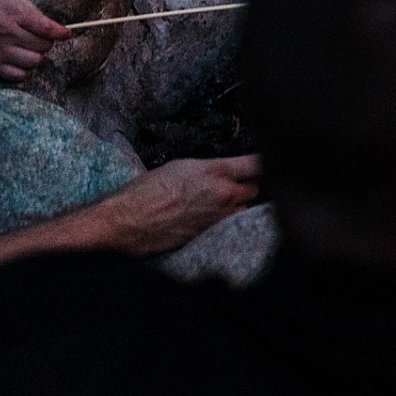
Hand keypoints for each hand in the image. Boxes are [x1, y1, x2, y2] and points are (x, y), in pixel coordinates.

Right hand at [0, 0, 72, 79]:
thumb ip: (33, 11)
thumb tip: (57, 28)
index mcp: (12, 13)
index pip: (47, 28)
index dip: (61, 32)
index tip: (66, 33)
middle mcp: (6, 34)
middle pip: (43, 46)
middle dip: (46, 42)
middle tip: (38, 36)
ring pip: (34, 62)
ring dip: (37, 55)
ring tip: (28, 47)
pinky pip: (19, 75)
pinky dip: (24, 69)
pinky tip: (19, 59)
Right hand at [94, 154, 261, 255]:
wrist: (128, 221)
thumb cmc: (147, 191)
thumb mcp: (181, 166)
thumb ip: (211, 169)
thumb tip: (225, 172)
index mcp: (215, 171)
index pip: (255, 164)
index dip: (262, 163)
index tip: (267, 161)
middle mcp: (224, 194)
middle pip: (255, 188)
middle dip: (247, 185)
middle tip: (231, 184)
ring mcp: (220, 217)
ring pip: (244, 208)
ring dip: (237, 205)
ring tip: (217, 203)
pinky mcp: (212, 235)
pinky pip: (229, 224)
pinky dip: (225, 220)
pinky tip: (207, 216)